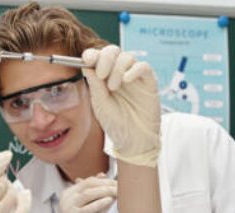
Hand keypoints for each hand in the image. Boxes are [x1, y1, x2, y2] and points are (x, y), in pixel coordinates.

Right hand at [53, 175, 116, 212]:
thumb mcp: (81, 206)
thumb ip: (90, 191)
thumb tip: (102, 175)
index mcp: (68, 193)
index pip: (88, 181)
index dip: (105, 180)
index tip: (118, 183)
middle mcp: (66, 198)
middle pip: (89, 185)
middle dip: (107, 184)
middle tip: (122, 186)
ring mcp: (67, 208)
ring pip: (88, 194)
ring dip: (106, 191)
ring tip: (119, 192)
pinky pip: (88, 208)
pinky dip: (100, 203)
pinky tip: (110, 201)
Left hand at [82, 45, 161, 166]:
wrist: (133, 139)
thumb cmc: (115, 123)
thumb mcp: (100, 104)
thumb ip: (95, 84)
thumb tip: (86, 65)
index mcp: (104, 78)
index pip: (97, 57)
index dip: (91, 54)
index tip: (86, 59)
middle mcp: (118, 74)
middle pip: (113, 51)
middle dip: (105, 58)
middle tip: (101, 75)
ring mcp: (134, 76)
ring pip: (127, 57)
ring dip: (117, 69)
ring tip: (113, 88)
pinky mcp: (148, 82)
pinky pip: (143, 66)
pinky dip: (133, 70)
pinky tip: (126, 81)